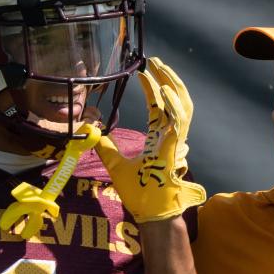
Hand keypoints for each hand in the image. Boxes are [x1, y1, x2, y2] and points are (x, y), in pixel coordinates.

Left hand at [95, 57, 205, 222]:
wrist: (150, 213)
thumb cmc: (139, 194)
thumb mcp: (115, 165)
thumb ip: (105, 148)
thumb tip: (91, 132)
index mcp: (160, 139)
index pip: (159, 107)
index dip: (152, 88)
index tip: (142, 73)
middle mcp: (171, 137)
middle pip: (174, 100)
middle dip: (166, 78)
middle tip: (154, 60)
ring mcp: (176, 141)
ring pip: (182, 105)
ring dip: (172, 84)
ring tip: (159, 67)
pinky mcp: (176, 147)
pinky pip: (179, 121)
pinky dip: (172, 104)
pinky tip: (162, 89)